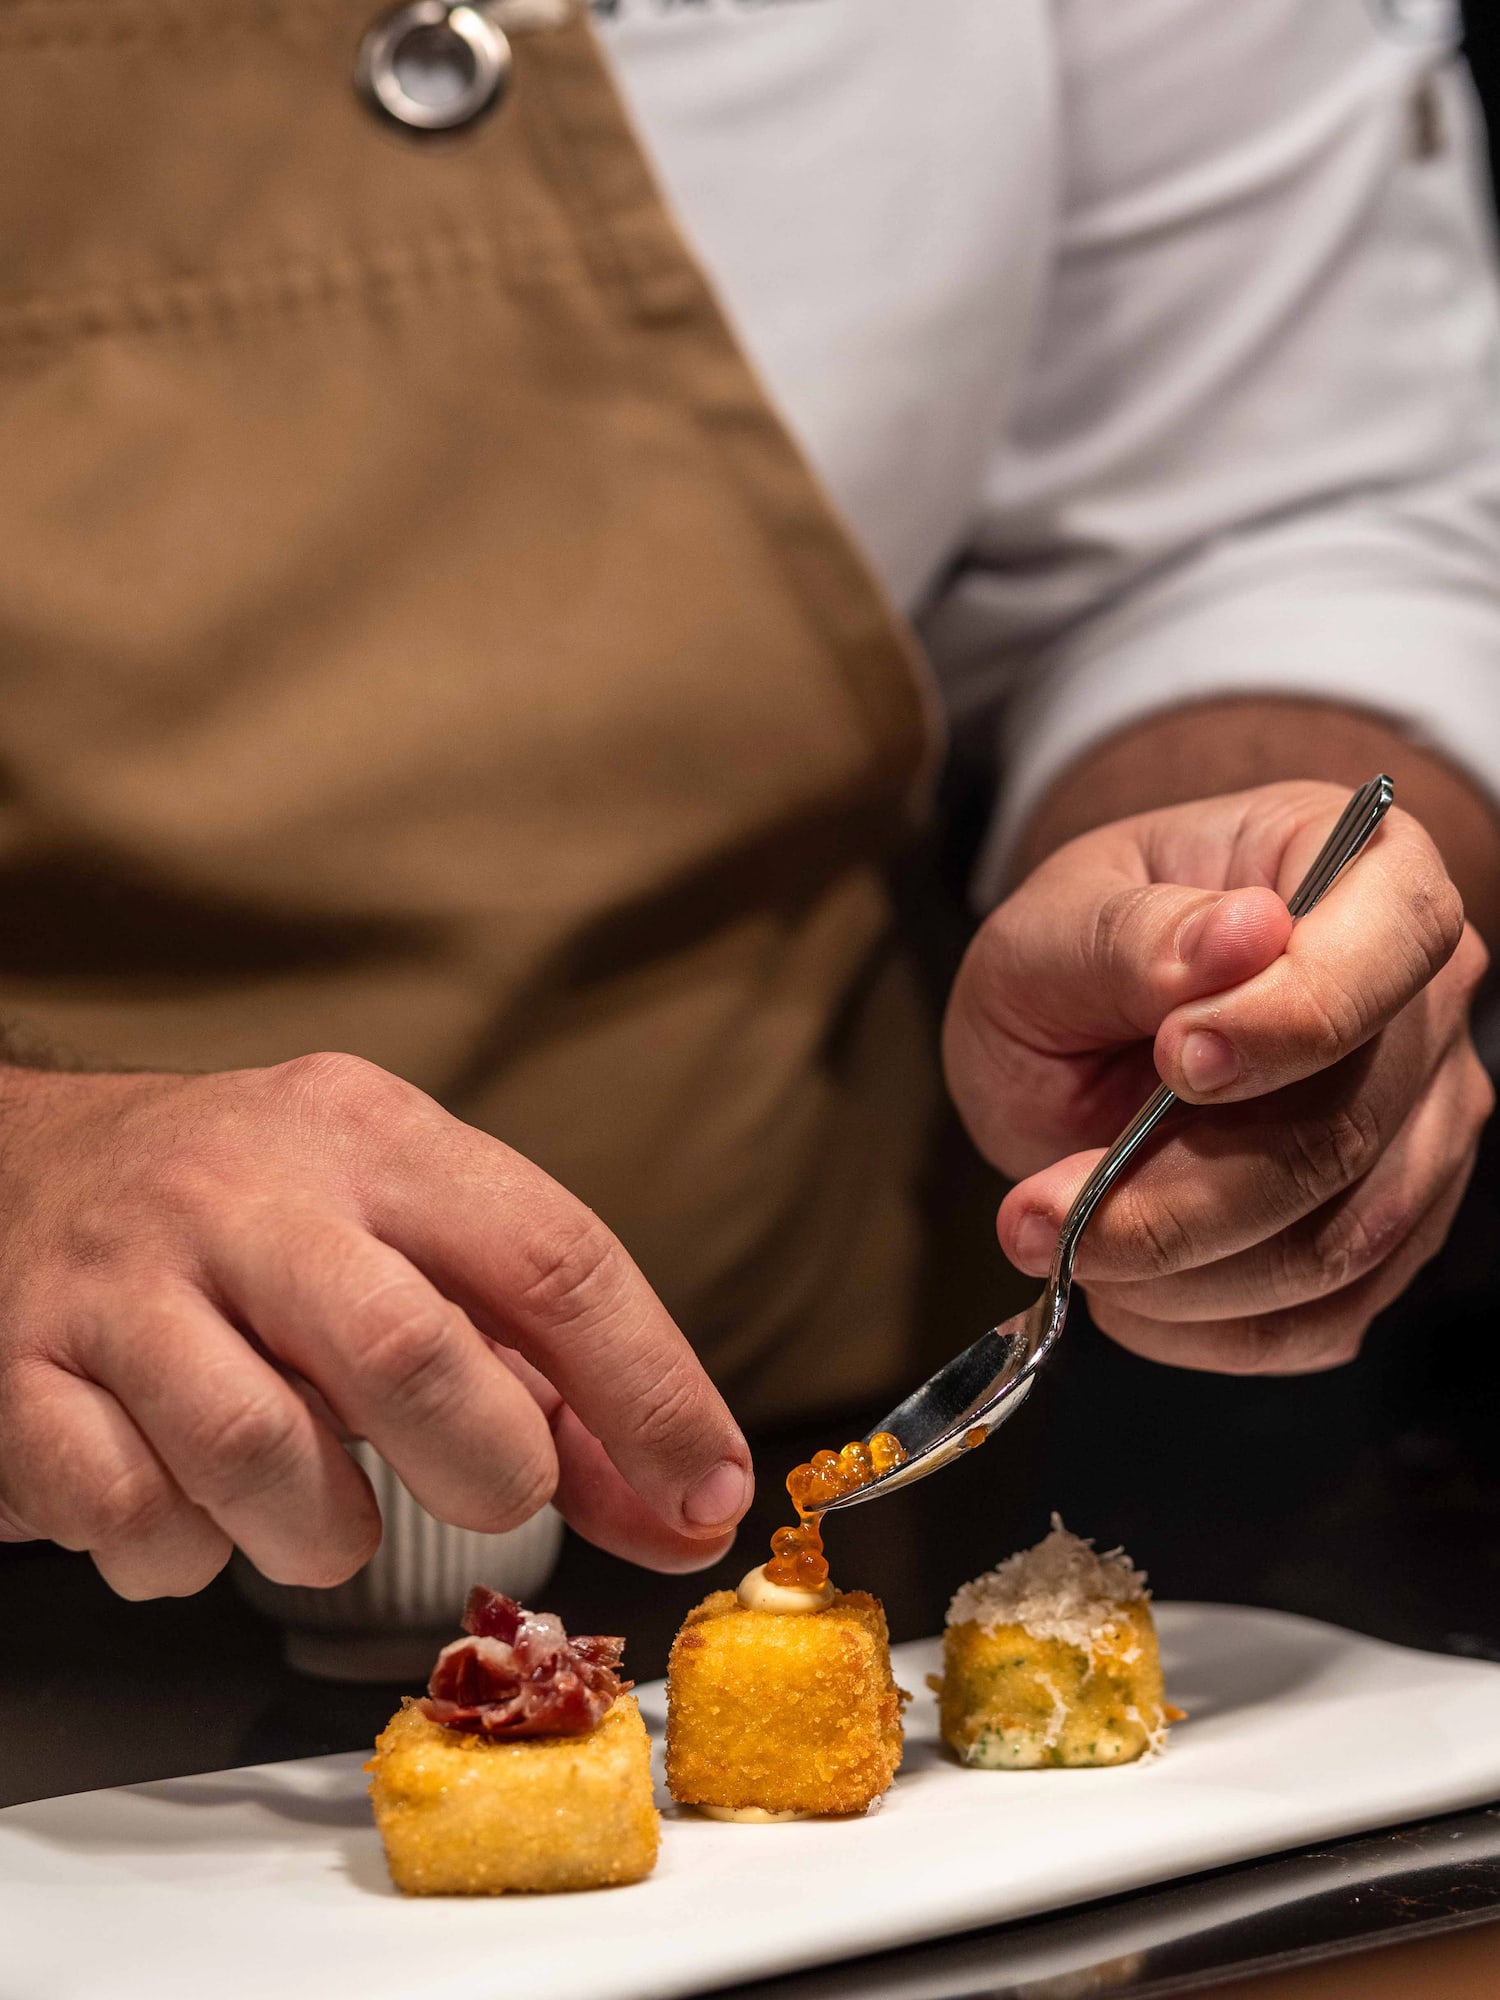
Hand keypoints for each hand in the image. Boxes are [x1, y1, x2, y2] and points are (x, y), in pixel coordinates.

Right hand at [0, 1053, 751, 1595]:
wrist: (24, 1167)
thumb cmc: (259, 1223)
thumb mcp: (412, 1246)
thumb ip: (556, 1384)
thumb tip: (686, 1506)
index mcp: (374, 1138)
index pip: (550, 1255)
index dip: (649, 1390)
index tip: (703, 1492)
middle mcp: (248, 1192)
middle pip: (409, 1352)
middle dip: (485, 1468)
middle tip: (490, 1492)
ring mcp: (123, 1280)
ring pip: (258, 1454)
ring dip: (323, 1532)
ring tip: (321, 1506)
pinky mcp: (21, 1374)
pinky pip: (130, 1516)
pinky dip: (189, 1554)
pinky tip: (197, 1506)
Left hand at [943, 782, 1492, 1372]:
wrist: (1081, 1026)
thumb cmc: (1079, 951)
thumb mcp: (1055, 923)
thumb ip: (1132, 935)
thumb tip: (1240, 936)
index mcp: (1364, 870)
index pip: (1396, 942)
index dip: (1294, 1017)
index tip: (1175, 1059)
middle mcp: (1421, 1001)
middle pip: (1348, 1129)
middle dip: (1180, 1194)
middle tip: (1038, 1215)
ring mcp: (1422, 1125)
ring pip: (1337, 1244)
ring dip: (1177, 1273)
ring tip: (1053, 1243)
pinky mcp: (1389, 1232)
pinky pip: (1321, 1319)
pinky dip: (1205, 1330)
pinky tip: (1120, 1292)